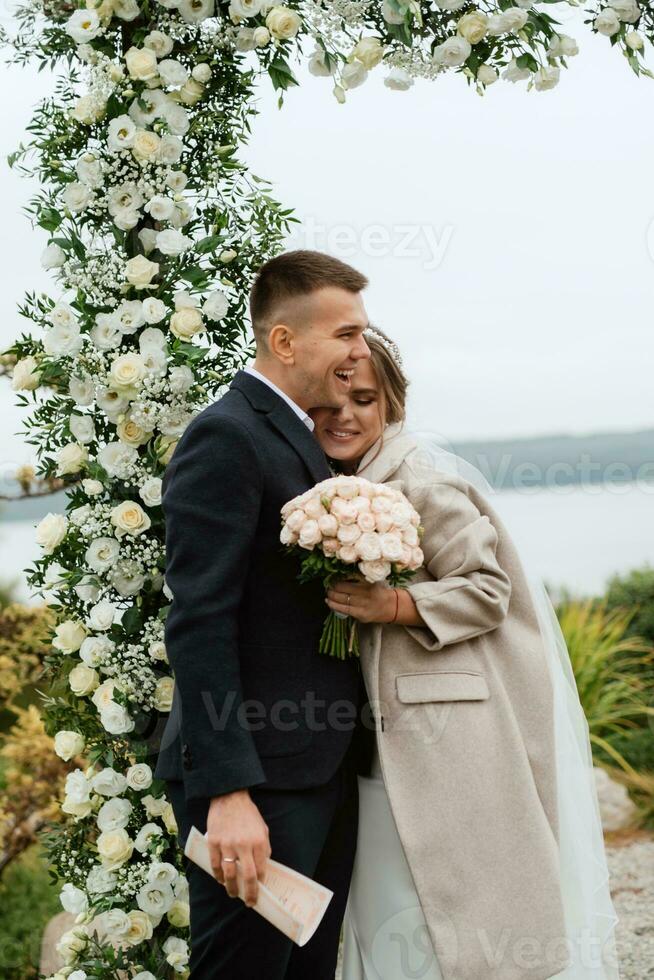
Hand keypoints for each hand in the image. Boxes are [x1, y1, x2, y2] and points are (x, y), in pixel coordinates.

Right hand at [207, 790, 270, 906]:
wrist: (229, 797)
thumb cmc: (247, 813)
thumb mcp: (262, 828)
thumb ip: (264, 847)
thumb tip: (263, 866)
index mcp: (258, 841)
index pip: (261, 869)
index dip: (260, 882)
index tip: (260, 889)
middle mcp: (243, 845)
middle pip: (247, 876)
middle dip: (250, 893)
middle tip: (250, 902)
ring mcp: (227, 844)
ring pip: (229, 874)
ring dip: (232, 888)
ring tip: (234, 894)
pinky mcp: (213, 842)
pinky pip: (215, 865)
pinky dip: (218, 876)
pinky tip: (220, 881)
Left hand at [326, 578, 396, 623]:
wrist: (392, 607)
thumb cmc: (379, 592)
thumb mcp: (372, 582)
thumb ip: (358, 580)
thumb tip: (339, 578)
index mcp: (369, 584)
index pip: (349, 581)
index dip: (337, 580)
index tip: (332, 579)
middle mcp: (367, 594)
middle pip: (344, 590)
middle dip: (333, 588)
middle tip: (328, 586)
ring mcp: (364, 606)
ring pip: (343, 600)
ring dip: (332, 597)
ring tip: (327, 594)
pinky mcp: (362, 616)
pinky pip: (345, 610)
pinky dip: (335, 606)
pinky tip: (329, 603)